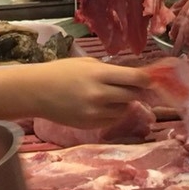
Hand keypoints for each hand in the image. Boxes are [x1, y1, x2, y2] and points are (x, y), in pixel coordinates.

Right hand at [29, 58, 153, 128]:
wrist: (36, 92)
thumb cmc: (61, 72)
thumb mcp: (87, 64)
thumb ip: (111, 72)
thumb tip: (137, 78)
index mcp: (99, 75)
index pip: (136, 79)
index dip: (148, 80)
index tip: (152, 79)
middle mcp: (100, 95)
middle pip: (133, 95)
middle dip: (137, 91)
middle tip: (134, 86)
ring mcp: (95, 113)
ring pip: (125, 109)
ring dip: (124, 103)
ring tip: (110, 95)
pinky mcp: (91, 125)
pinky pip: (112, 119)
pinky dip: (112, 113)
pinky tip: (100, 105)